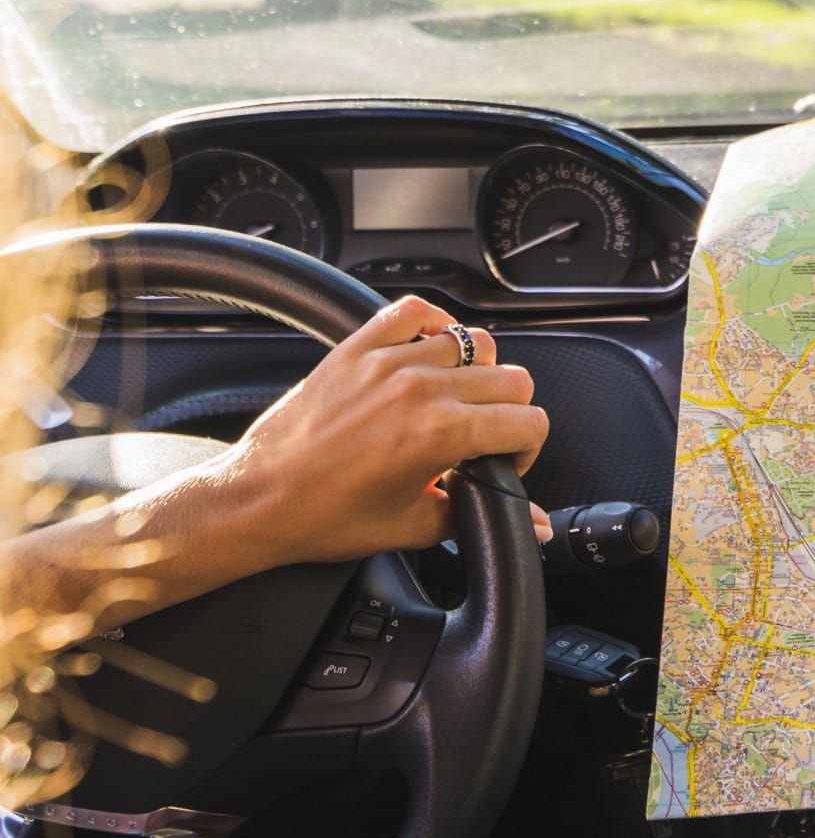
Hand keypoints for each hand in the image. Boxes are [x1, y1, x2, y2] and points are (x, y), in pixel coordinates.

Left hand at [218, 295, 550, 564]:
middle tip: (483, 439)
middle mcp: (421, 389)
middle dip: (509, 413)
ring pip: (472, 341)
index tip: (505, 462)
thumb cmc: (326, 518)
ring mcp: (389, 362)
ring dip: (476, 372)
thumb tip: (533, 525)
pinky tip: (429, 353)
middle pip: (511, 378)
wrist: (258, 499)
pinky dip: (432, 324)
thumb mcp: (416, 526)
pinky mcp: (358, 348)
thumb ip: (483, 516)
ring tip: (455, 401)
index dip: (527, 448)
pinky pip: (414, 311)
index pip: (528, 420)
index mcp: (443, 434)